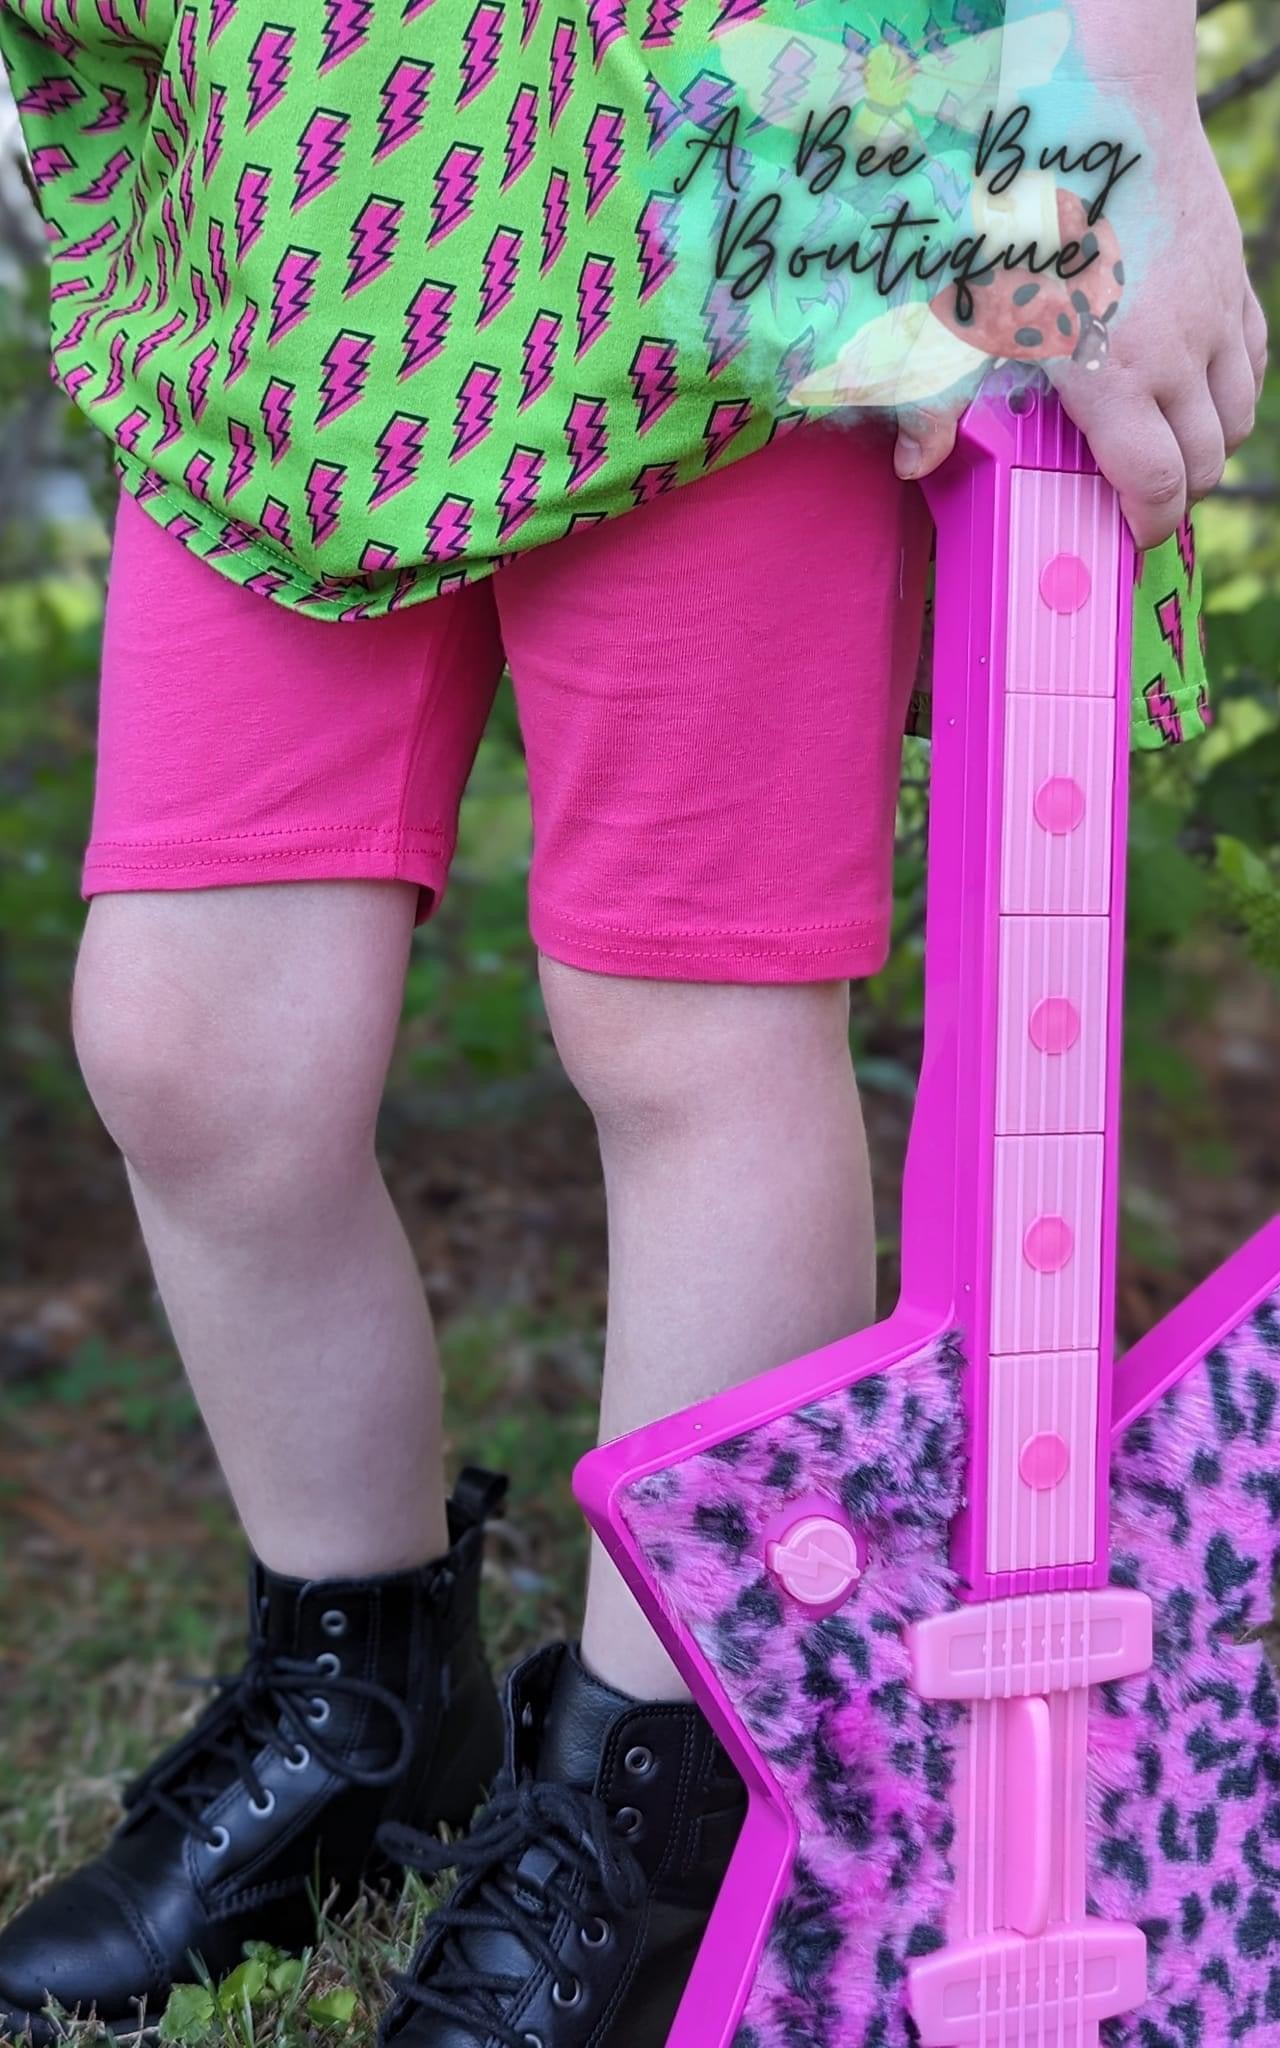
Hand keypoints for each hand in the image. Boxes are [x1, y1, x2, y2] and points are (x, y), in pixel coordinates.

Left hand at [893, 128, 1268, 546]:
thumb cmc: (1023, 206)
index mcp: (1115, 373)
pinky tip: (1197, 393)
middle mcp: (1180, 352)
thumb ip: (937, 393)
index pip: (1155, 483)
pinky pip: (1252, 358)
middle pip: (1206, 459)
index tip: (1129, 541)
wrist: (1105, 105)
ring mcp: (1215, 313)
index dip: (1147, 526)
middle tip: (1140, 505)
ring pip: (1240, 414)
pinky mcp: (1233, 277)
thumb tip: (911, 466)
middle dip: (1177, 495)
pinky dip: (1233, 392)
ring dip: (1210, 448)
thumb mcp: (964, 305)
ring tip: (1170, 458)